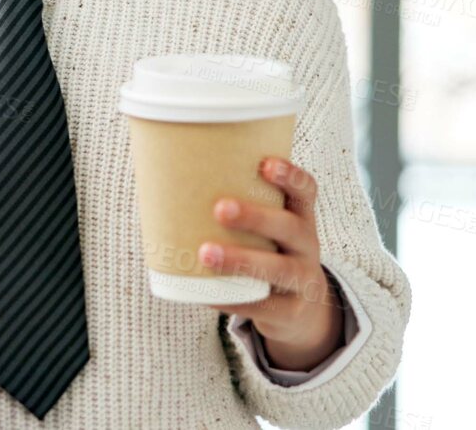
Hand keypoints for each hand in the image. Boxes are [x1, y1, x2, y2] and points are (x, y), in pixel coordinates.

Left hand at [196, 155, 345, 371]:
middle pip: (291, 228)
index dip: (290, 176)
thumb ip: (238, 207)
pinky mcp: (290, 312)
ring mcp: (303, 281)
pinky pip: (264, 306)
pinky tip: (207, 294)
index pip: (306, 191)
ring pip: (280, 269)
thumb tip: (168, 180)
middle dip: (257, 218)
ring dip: (242, 260)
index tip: (265, 163)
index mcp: (300, 218)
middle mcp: (307, 246)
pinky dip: (234, 300)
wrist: (299, 311)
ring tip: (205, 253)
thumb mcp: (267, 231)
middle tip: (220, 208)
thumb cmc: (267, 254)